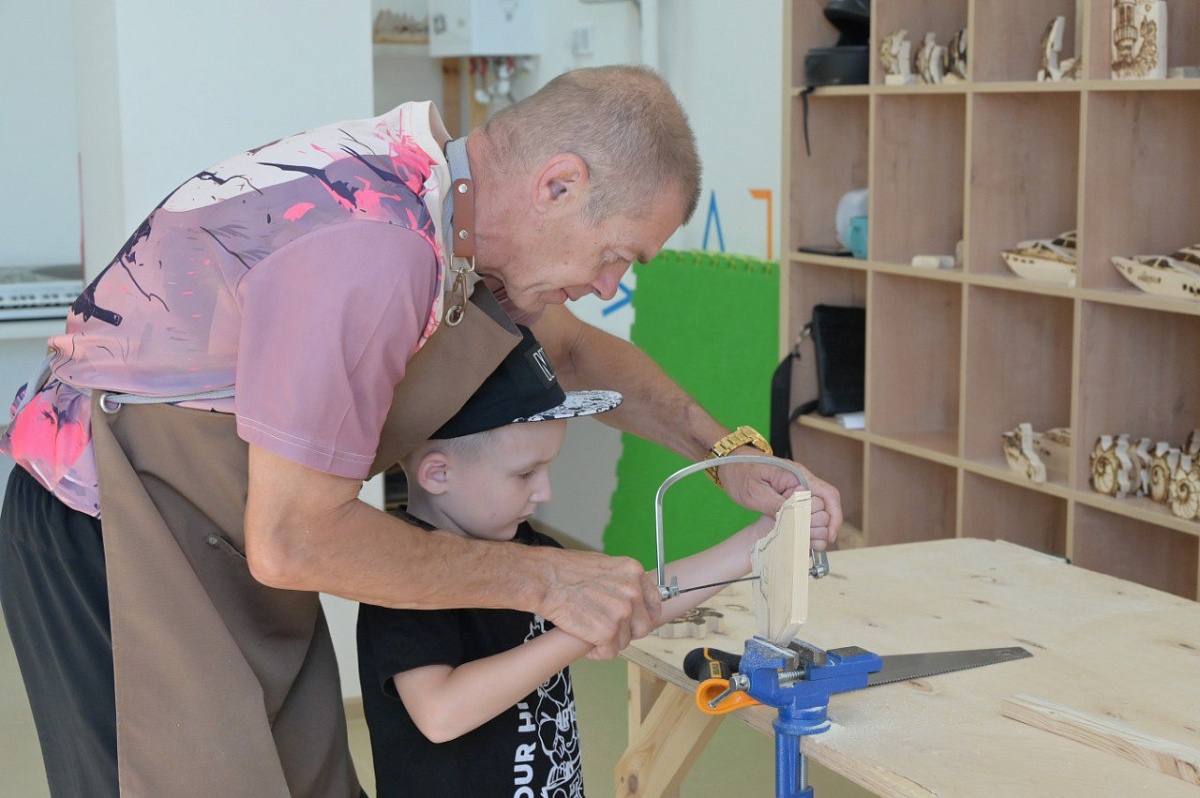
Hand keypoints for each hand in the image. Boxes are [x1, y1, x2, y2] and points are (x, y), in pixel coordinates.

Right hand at [534, 548, 661, 659]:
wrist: (544, 579)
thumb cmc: (565, 570)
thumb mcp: (604, 567)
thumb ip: (621, 583)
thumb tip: (628, 599)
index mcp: (634, 572)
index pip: (654, 603)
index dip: (642, 617)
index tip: (632, 623)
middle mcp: (633, 591)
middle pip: (643, 627)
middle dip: (626, 633)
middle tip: (608, 631)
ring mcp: (622, 612)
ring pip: (624, 642)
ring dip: (609, 642)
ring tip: (591, 635)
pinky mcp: (607, 632)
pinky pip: (609, 653)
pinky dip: (597, 653)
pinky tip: (586, 644)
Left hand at [717, 454, 841, 549]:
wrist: (729, 459)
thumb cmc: (739, 472)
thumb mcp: (754, 493)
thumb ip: (776, 506)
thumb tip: (797, 520)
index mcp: (798, 475)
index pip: (828, 495)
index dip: (833, 517)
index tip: (829, 536)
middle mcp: (802, 479)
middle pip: (827, 503)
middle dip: (826, 524)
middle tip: (817, 544)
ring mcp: (797, 485)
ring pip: (817, 507)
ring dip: (816, 525)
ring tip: (808, 542)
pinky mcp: (790, 492)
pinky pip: (805, 507)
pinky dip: (805, 522)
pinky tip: (799, 534)